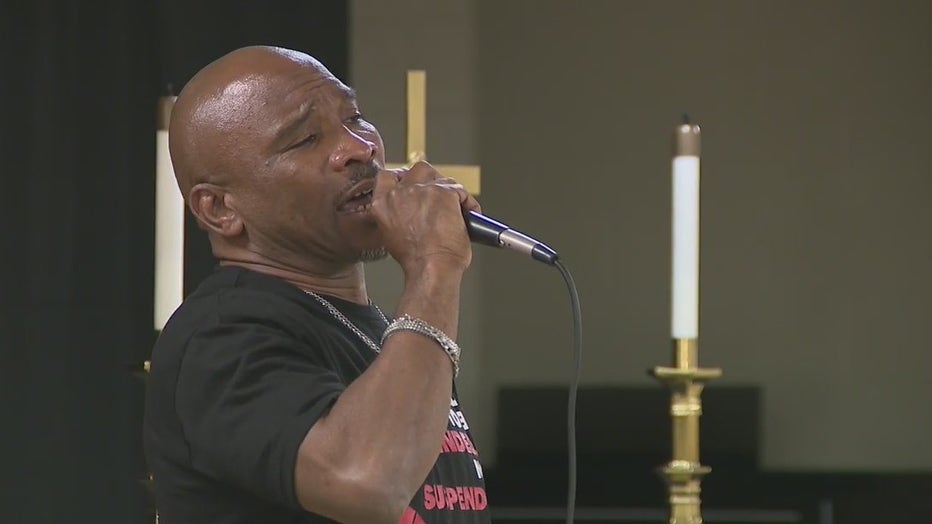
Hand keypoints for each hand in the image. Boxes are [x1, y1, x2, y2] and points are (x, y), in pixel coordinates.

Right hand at [370, 161, 480, 275]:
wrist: (431, 268)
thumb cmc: (416, 260)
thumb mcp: (392, 235)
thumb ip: (397, 215)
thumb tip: (412, 211)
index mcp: (382, 203)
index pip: (388, 177)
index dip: (404, 179)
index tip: (414, 186)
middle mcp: (400, 192)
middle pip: (418, 170)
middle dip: (431, 181)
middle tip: (439, 198)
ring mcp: (423, 190)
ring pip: (442, 178)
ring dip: (451, 191)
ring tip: (456, 210)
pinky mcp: (445, 193)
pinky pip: (461, 190)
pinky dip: (468, 203)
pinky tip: (470, 215)